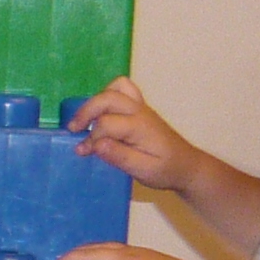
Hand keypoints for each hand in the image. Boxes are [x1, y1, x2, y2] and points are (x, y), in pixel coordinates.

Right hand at [67, 78, 204, 190]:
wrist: (187, 166)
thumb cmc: (164, 170)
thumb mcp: (143, 171)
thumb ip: (120, 157)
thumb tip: (95, 145)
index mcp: (140, 127)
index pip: (106, 124)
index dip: (91, 138)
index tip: (84, 152)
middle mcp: (140, 111)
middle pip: (108, 98)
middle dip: (86, 112)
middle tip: (73, 129)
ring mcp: (141, 107)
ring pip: (116, 87)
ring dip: (97, 100)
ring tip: (87, 118)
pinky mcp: (140, 107)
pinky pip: (124, 89)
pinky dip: (108, 95)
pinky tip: (102, 113)